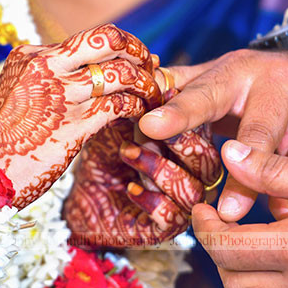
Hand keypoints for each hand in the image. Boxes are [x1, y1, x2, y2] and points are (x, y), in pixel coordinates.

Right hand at [0, 24, 159, 207]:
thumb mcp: (20, 95)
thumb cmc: (3, 141)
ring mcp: (59, 96)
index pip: (90, 38)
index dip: (122, 46)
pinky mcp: (72, 127)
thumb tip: (89, 75)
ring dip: (145, 83)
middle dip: (139, 51)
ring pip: (120, 73)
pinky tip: (140, 116)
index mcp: (32, 56)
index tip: (138, 59)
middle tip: (153, 69)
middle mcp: (45, 67)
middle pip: (108, 40)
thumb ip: (49, 79)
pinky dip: (137, 107)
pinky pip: (118, 105)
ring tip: (154, 96)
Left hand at [63, 95, 220, 247]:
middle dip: (179, 142)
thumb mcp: (119, 116)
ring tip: (130, 152)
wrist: (79, 195)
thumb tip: (153, 60)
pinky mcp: (165, 228)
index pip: (205, 129)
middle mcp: (194, 175)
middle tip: (148, 127)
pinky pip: (173, 217)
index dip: (188, 114)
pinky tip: (129, 185)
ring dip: (161, 169)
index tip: (162, 95)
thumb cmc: (103, 152)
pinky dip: (151, 199)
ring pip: (194, 190)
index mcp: (192, 144)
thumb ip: (140, 95)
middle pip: (209, 161)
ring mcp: (183, 202)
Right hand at [138, 47, 287, 221]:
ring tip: (127, 144)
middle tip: (152, 131)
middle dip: (179, 113)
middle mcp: (243, 69)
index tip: (228, 214)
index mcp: (281, 87)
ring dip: (151, 115)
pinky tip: (123, 127)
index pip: (257, 135)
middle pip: (207, 93)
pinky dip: (144, 104)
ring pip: (177, 87)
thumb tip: (278, 218)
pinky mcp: (194, 74)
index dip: (242, 178)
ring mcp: (214, 67)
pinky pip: (164, 86)